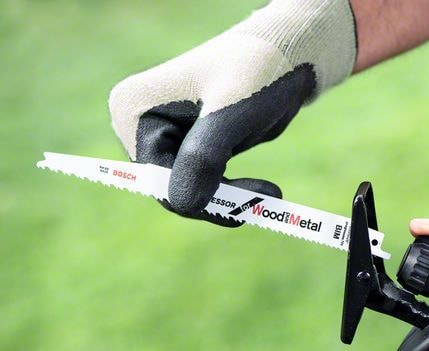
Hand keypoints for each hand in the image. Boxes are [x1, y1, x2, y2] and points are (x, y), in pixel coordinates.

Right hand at [108, 0, 356, 225]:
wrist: (284, 57)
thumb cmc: (255, 73)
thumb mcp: (230, 114)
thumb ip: (203, 157)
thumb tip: (183, 203)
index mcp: (132, 110)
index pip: (157, 177)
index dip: (200, 197)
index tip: (249, 202)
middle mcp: (139, 125)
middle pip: (172, 189)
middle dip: (218, 201)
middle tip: (267, 204)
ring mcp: (163, 137)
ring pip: (190, 192)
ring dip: (231, 200)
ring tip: (273, 196)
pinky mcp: (188, 147)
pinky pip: (205, 185)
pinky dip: (234, 193)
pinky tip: (266, 191)